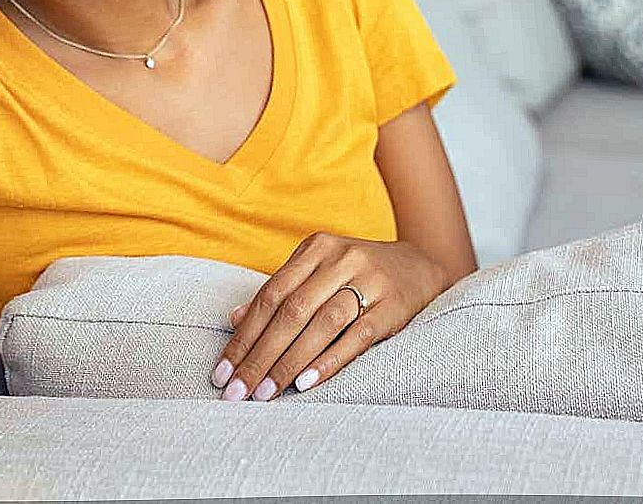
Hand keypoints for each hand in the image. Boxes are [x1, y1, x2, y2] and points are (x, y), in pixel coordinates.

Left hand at [210, 234, 448, 400]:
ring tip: (265, 393)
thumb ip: (281, 292)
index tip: (222, 371)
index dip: (243, 336)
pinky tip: (306, 383)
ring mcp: (369, 281)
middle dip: (259, 356)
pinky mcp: (393, 306)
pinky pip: (356, 337)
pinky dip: (329, 361)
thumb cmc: (356, 275)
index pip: (270, 295)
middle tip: (237, 391)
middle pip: (291, 311)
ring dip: (288, 363)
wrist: (419, 267)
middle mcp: (341, 259)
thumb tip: (235, 318)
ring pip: (320, 324)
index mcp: (316, 248)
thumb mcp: (318, 272)